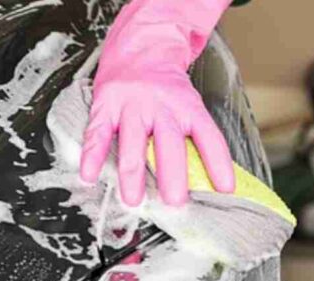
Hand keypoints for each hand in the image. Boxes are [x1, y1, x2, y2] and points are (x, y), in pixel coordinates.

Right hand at [79, 0, 234, 206]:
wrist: (140, 46)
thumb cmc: (166, 86)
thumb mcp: (188, 103)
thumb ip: (194, 138)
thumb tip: (211, 180)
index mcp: (187, 106)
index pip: (208, 136)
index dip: (218, 163)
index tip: (225, 189)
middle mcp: (161, 106)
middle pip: (169, 144)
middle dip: (172, 175)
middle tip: (175, 202)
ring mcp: (131, 106)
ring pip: (132, 144)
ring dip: (132, 174)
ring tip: (133, 200)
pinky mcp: (106, 105)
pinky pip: (97, 134)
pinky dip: (92, 156)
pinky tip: (89, 176)